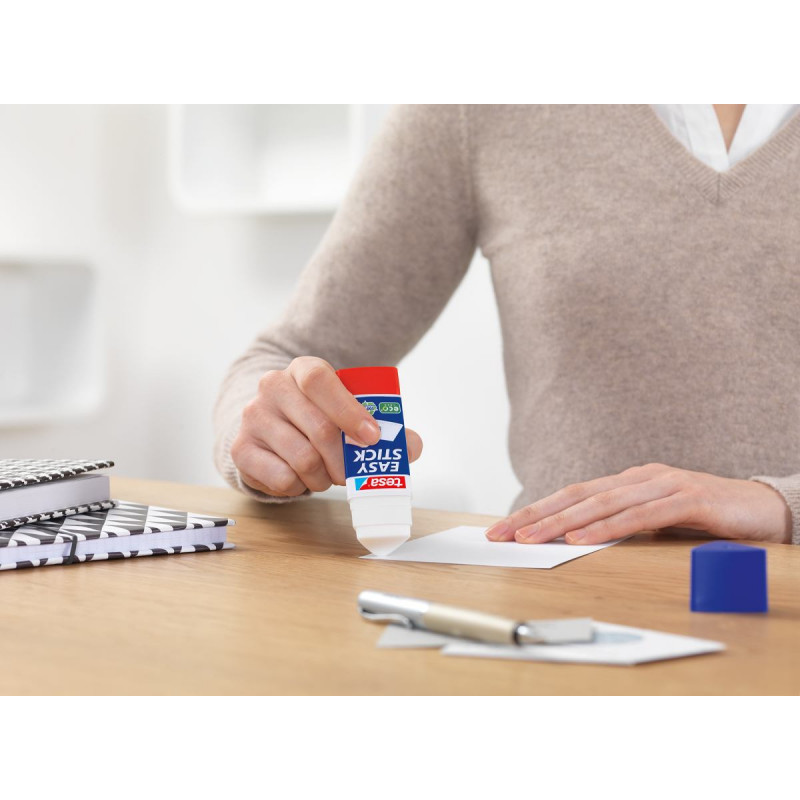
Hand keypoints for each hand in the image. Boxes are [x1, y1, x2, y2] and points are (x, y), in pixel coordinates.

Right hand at [231, 357, 422, 496]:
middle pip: (319, 429)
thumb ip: (386, 428)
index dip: (349, 411)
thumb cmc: (317, 420)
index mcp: (303, 370)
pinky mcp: (241, 448)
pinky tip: (300, 478)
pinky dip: (300, 487)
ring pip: (303, 459)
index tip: (372, 438)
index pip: (321, 381)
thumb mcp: (349, 415)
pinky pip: (282, 478)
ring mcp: (253, 416)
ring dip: (323, 477)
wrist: (269, 430)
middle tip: (351, 473)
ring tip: (325, 475)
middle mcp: (273, 386)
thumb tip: (411, 446)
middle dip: (345, 460)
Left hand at [485, 463, 791, 544]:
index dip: (535, 510)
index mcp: (627, 482)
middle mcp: (639, 478)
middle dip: (536, 515)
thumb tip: (576, 539)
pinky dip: (609, 526)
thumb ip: (621, 524)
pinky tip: (583, 538)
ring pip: (602, 503)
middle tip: (503, 534)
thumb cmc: (706, 516)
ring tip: (532, 537)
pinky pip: (641, 514)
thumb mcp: (655, 520)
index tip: (503, 528)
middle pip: (577, 495)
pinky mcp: (689, 498)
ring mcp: (663, 484)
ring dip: (563, 522)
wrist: (764, 508)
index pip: (571, 494)